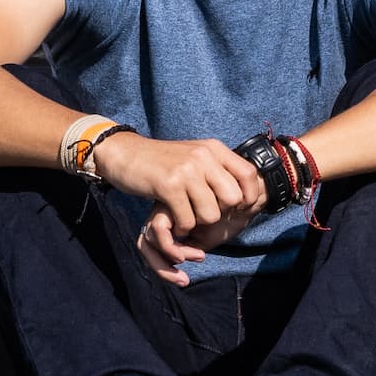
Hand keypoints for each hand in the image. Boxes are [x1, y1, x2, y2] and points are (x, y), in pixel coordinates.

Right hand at [103, 130, 262, 253]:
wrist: (126, 154)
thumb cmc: (163, 161)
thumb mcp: (194, 156)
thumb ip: (216, 168)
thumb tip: (244, 189)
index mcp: (214, 148)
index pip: (249, 174)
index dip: (249, 196)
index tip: (238, 209)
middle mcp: (204, 156)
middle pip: (233, 198)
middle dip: (222, 213)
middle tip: (205, 214)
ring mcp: (187, 170)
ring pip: (211, 213)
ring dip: (199, 223)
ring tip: (187, 217)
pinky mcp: (169, 186)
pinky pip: (188, 219)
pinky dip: (182, 227)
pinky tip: (175, 222)